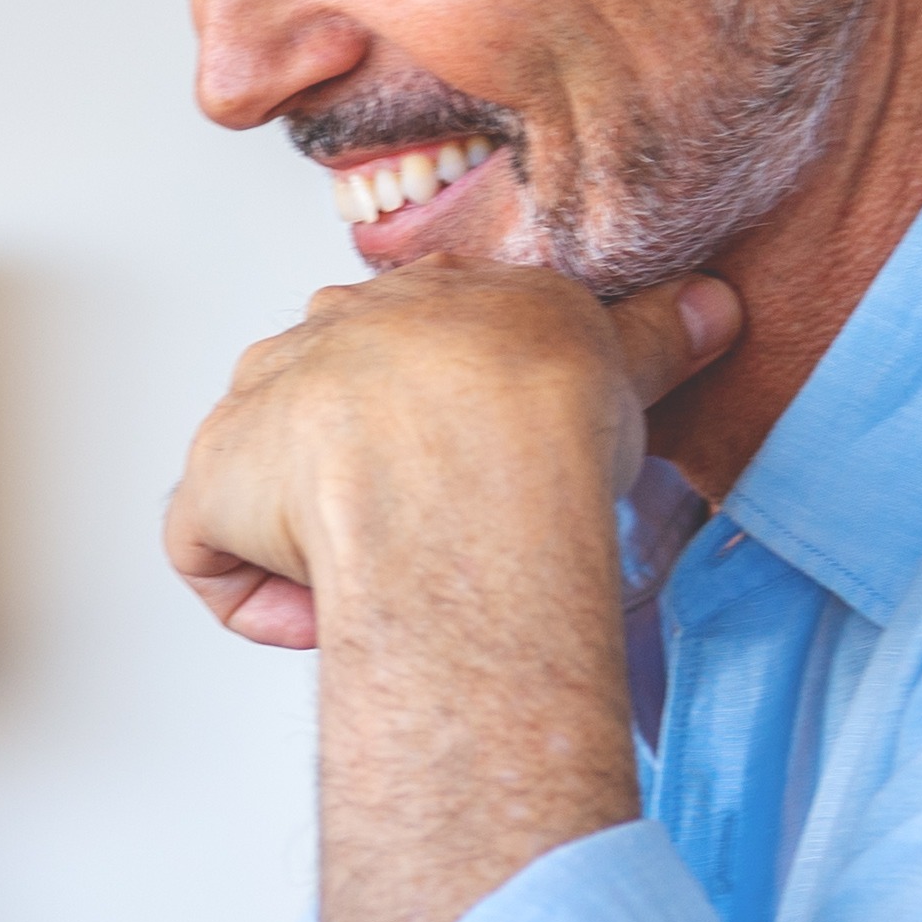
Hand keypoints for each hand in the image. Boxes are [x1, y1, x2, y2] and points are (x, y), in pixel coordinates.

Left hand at [166, 264, 738, 649]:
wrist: (479, 463)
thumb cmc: (543, 415)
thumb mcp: (620, 355)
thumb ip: (660, 332)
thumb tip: (717, 305)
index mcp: (405, 302)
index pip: (399, 347)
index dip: (433, 418)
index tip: (474, 464)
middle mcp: (316, 340)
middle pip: (320, 407)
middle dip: (365, 474)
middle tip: (434, 531)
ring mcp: (254, 411)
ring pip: (259, 478)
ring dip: (311, 536)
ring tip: (387, 581)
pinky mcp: (210, 486)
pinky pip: (204, 551)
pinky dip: (252, 596)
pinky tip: (314, 620)